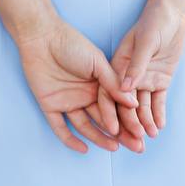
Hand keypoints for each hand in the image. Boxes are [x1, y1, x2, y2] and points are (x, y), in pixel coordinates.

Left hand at [15, 16, 143, 153]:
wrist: (43, 36)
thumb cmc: (71, 44)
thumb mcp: (97, 62)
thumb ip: (113, 84)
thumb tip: (134, 103)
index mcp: (98, 85)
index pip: (115, 107)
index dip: (128, 120)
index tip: (141, 133)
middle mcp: (85, 95)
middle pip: (104, 119)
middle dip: (120, 134)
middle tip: (136, 147)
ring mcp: (68, 102)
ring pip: (86, 126)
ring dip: (100, 137)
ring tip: (114, 147)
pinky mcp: (50, 106)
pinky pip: (60, 127)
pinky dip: (70, 139)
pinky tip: (83, 149)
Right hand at [97, 0, 184, 147]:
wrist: (172, 13)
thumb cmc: (154, 21)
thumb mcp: (145, 41)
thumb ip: (136, 65)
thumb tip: (126, 88)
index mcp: (118, 65)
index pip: (109, 93)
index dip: (109, 112)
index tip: (113, 130)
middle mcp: (128, 75)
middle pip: (125, 105)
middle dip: (130, 124)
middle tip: (136, 142)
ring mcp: (144, 79)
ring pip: (141, 106)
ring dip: (145, 122)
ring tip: (150, 136)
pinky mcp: (160, 80)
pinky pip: (158, 101)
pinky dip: (158, 114)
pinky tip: (160, 126)